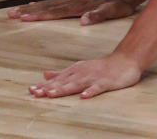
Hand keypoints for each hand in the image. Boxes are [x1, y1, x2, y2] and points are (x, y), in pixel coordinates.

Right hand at [7, 0, 136, 24]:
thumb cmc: (119, 5)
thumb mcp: (112, 12)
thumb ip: (98, 15)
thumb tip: (83, 20)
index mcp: (79, 6)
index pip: (55, 11)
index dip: (40, 14)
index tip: (24, 17)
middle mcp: (74, 1)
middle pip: (47, 6)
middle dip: (29, 10)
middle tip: (11, 14)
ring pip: (49, 3)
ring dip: (32, 7)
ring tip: (16, 10)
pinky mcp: (75, 0)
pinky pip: (55, 2)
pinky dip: (43, 4)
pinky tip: (35, 5)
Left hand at [29, 51, 143, 98]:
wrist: (126, 59)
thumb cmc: (102, 66)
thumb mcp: (80, 67)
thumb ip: (62, 73)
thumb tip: (44, 74)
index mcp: (76, 71)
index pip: (57, 79)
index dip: (44, 85)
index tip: (30, 90)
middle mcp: (82, 73)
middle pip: (64, 82)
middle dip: (49, 88)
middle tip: (35, 93)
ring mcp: (94, 77)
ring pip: (77, 84)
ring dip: (64, 89)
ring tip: (52, 95)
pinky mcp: (106, 81)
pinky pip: (98, 87)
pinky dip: (91, 91)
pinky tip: (84, 97)